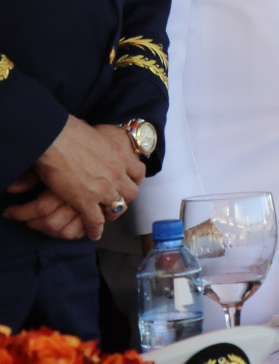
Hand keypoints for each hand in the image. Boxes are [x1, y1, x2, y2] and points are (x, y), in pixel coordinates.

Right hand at [15, 117, 142, 238]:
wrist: (54, 138)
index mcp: (121, 156)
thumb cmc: (69, 130)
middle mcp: (117, 173)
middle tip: (115, 199)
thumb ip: (101, 142)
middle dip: (124, 197)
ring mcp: (104, 189)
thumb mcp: (96, 134)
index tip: (127, 182)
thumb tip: (94, 139)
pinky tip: (93, 233)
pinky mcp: (86, 201)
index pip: (138, 173)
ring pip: (117, 207)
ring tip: (105, 216)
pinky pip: (96, 220)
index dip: (133, 179)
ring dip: (111, 213)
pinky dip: (95, 229)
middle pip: (131, 193)